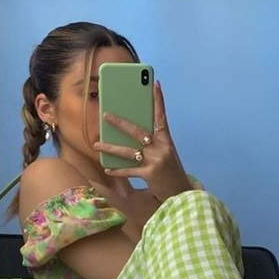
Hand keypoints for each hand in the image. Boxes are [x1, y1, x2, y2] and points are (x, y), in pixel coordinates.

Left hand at [94, 81, 192, 201]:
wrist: (181, 194)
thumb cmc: (171, 173)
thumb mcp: (166, 154)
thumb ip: (153, 144)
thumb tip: (133, 136)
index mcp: (166, 141)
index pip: (161, 116)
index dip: (158, 100)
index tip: (155, 85)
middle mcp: (161, 148)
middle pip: (137, 131)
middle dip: (120, 123)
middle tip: (106, 115)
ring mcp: (155, 160)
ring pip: (128, 151)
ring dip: (110, 147)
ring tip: (96, 144)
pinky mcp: (150, 174)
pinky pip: (128, 170)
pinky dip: (117, 170)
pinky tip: (107, 169)